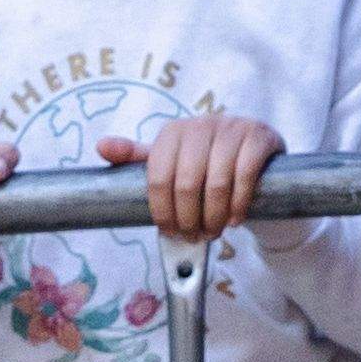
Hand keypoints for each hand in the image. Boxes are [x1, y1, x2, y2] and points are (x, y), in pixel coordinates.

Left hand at [116, 115, 281, 247]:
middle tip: (193, 236)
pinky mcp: (259, 136)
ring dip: (214, 216)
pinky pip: (245, 174)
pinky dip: (239, 204)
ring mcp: (232, 127)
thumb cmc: (207, 162)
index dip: (162, 210)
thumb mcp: (172, 160)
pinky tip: (235, 219)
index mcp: (173, 132)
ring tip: (213, 231)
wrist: (256, 153)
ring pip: (216, 182)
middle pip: (186, 182)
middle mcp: (201, 124)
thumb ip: (138, 158)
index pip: (158, 176)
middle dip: (189, 218)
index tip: (169, 231)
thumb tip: (101, 147)